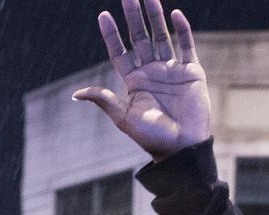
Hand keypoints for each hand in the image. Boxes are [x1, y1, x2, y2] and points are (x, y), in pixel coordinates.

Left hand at [73, 0, 210, 159]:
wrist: (182, 147)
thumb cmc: (152, 137)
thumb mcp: (124, 118)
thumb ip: (105, 100)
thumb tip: (77, 93)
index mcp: (134, 82)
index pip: (120, 51)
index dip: (111, 34)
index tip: (103, 15)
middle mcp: (151, 72)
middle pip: (140, 38)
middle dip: (134, 17)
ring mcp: (171, 70)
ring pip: (162, 37)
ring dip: (156, 17)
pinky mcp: (192, 72)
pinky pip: (186, 46)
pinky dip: (182, 30)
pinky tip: (175, 14)